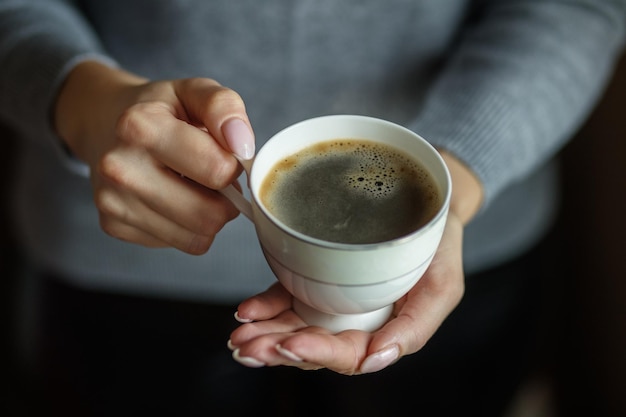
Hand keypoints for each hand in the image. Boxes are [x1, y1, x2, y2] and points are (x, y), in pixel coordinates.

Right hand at [54, 61, 254, 253]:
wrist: (105, 122)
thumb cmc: (161, 110)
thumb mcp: (195, 92)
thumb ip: (224, 107)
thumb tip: (242, 145)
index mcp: (141, 126)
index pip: (218, 170)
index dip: (233, 165)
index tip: (222, 153)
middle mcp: (120, 168)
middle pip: (209, 216)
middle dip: (225, 200)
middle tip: (213, 178)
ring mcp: (113, 201)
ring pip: (198, 238)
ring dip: (208, 216)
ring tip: (193, 186)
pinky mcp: (114, 226)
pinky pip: (180, 244)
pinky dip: (187, 227)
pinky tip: (172, 198)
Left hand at [228, 212, 464, 373]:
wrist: (427, 209)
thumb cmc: (438, 251)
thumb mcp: (442, 289)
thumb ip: (415, 328)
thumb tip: (376, 361)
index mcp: (382, 333)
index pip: (346, 354)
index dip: (317, 353)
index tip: (290, 345)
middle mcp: (353, 323)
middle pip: (311, 345)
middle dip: (277, 349)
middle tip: (248, 347)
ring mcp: (332, 303)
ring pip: (293, 326)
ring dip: (264, 334)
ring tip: (240, 334)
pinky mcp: (317, 280)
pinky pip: (287, 298)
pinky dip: (265, 306)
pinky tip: (247, 309)